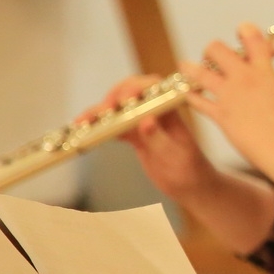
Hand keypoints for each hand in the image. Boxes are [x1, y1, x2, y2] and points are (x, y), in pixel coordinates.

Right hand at [82, 74, 214, 201]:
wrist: (191, 187)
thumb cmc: (190, 171)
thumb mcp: (175, 156)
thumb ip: (159, 139)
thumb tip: (146, 121)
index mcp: (171, 110)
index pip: (153, 87)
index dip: (136, 88)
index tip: (124, 100)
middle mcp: (155, 111)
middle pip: (129, 92)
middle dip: (113, 97)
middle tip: (102, 111)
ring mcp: (142, 122)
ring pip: (118, 109)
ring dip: (99, 113)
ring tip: (81, 122)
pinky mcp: (133, 135)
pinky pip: (114, 126)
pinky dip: (99, 127)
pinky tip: (84, 130)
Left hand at [179, 25, 273, 172]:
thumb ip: (268, 80)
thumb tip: (263, 76)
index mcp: (264, 72)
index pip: (252, 38)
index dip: (245, 30)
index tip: (241, 30)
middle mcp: (244, 79)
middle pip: (217, 50)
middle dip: (212, 50)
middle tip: (212, 58)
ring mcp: (230, 96)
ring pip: (199, 72)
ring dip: (190, 67)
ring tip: (185, 66)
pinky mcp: (220, 115)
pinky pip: (197, 101)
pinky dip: (190, 94)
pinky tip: (185, 92)